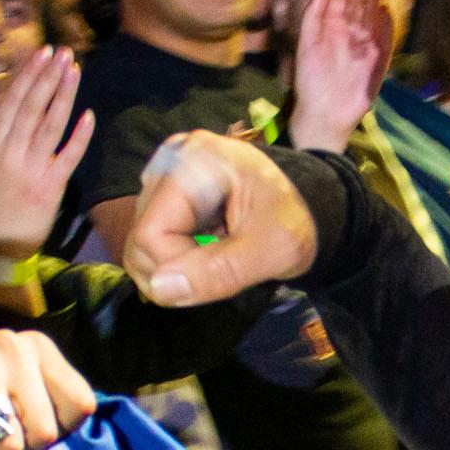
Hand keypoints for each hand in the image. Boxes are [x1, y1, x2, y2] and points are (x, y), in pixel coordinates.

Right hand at [0, 44, 90, 248]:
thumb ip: (5, 142)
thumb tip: (21, 112)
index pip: (13, 103)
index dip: (29, 76)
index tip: (42, 54)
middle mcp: (11, 153)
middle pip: (31, 107)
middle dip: (47, 76)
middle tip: (62, 53)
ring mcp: (31, 169)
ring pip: (49, 124)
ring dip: (63, 95)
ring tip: (73, 70)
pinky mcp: (50, 187)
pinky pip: (67, 157)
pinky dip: (79, 136)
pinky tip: (89, 115)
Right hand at [119, 129, 318, 305]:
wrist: (308, 204)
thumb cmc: (296, 221)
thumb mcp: (271, 250)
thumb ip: (220, 271)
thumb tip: (160, 289)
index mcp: (196, 161)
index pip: (151, 234)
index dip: (177, 269)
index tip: (221, 273)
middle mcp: (171, 160)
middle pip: (141, 240)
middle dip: (177, 271)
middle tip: (223, 270)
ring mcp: (165, 175)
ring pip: (141, 245)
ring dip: (177, 268)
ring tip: (218, 259)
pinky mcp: (165, 193)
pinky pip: (152, 240)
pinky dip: (177, 258)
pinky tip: (207, 249)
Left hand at [284, 0, 389, 150]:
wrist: (323, 112)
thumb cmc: (310, 80)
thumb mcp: (306, 45)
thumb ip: (312, 17)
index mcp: (330, 30)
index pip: (340, 0)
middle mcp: (349, 35)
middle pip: (358, 6)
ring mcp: (364, 47)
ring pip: (371, 18)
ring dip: (374, 0)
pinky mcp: (378, 62)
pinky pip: (385, 40)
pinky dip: (387, 26)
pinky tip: (386, 10)